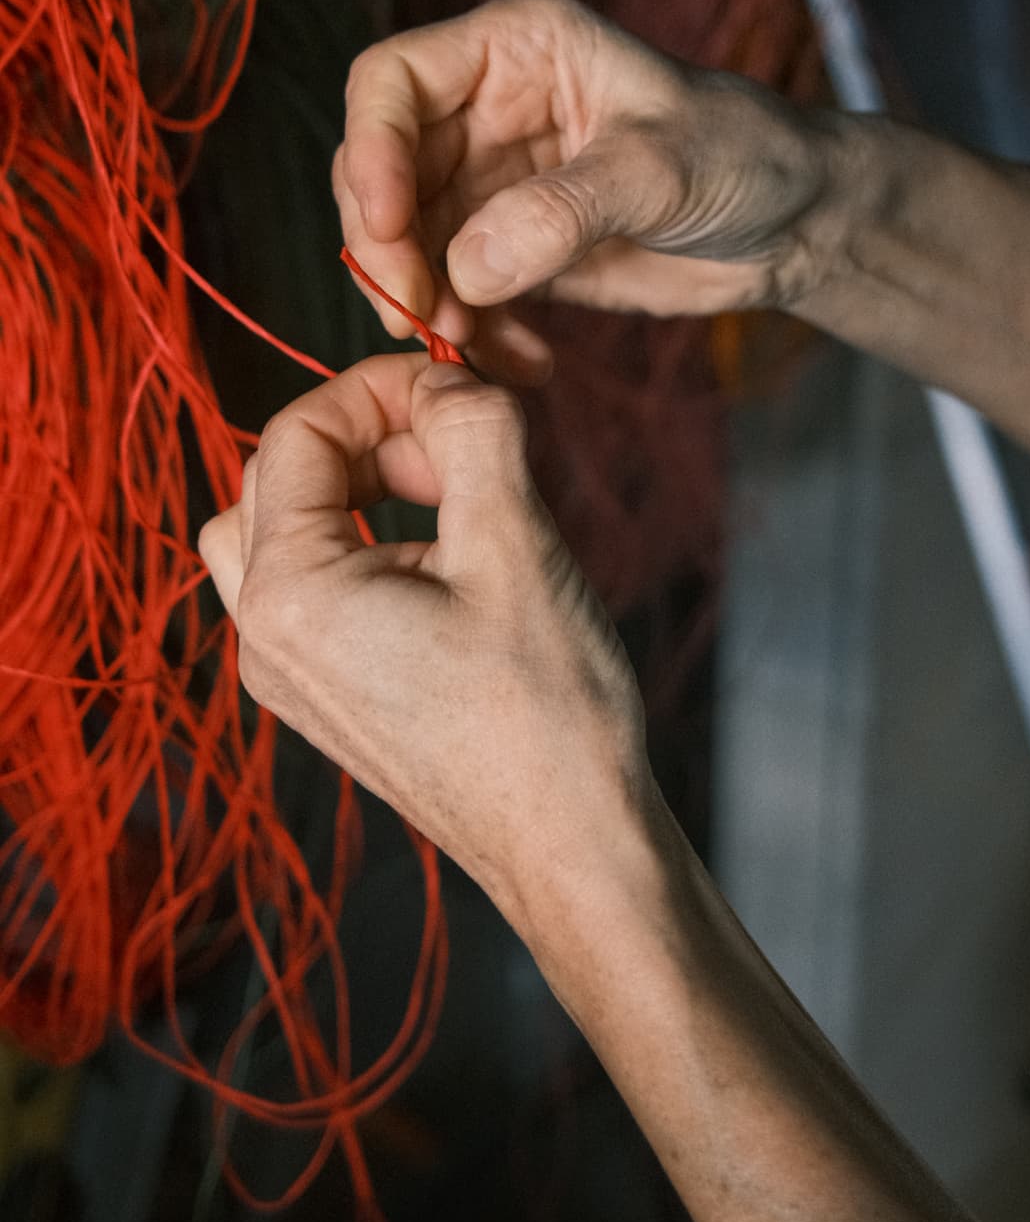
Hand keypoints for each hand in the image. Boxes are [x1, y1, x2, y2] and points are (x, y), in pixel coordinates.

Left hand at [197, 355, 650, 919]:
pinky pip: (315, 588)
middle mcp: (265, 638)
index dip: (378, 388)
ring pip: (284, 532)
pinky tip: (451, 562)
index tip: (458, 389)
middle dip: (365, 437)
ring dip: (357, 488)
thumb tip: (446, 375)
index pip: (296, 433)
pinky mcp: (327, 698)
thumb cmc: (546, 711)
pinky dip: (367, 543)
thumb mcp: (514, 540)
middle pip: (275, 478)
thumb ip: (471, 429)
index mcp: (290, 594)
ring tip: (453, 500)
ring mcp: (289, 677)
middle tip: (456, 449)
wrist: (572, 847)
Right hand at [333, 0, 847, 380]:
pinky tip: (520, 362)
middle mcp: (486, 109)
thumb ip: (563, 212)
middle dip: (387, 248)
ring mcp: (493, 182)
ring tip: (469, 344)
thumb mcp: (662, 169)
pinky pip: (454, 293)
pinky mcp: (510, 248)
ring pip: (406, 243)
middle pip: (380, 172)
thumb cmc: (746, 155)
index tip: (390, 229)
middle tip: (418, 315)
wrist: (797, 223)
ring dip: (421, 301)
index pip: (390, 82)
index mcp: (514, 49)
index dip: (371, 153)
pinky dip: (472, 333)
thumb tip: (464, 269)